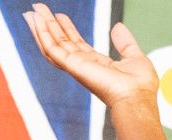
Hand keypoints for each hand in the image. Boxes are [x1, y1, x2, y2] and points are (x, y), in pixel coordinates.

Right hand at [25, 4, 158, 107]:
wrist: (137, 97)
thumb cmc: (140, 86)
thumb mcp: (134, 56)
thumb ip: (124, 42)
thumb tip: (117, 26)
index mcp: (97, 64)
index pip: (77, 44)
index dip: (67, 29)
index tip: (59, 16)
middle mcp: (83, 65)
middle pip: (61, 43)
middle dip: (49, 26)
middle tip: (38, 9)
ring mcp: (76, 66)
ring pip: (52, 45)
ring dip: (41, 28)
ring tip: (31, 12)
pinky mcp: (72, 65)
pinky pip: (52, 48)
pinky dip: (43, 34)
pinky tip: (36, 22)